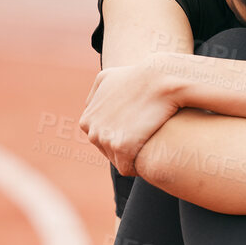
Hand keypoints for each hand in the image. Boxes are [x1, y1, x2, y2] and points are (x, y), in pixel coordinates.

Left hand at [79, 57, 181, 175]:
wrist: (158, 79)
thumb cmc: (137, 77)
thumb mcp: (106, 79)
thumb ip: (95, 97)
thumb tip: (90, 108)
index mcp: (87, 121)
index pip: (102, 142)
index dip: (121, 138)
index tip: (137, 131)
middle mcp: (91, 131)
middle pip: (109, 152)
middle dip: (126, 148)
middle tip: (145, 137)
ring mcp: (104, 140)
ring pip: (119, 160)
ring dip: (133, 156)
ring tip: (149, 144)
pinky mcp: (121, 147)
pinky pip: (128, 168)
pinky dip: (139, 166)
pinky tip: (151, 155)